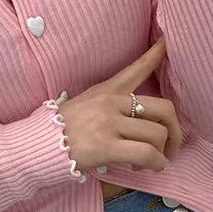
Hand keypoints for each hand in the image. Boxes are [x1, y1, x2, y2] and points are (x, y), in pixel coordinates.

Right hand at [58, 39, 183, 172]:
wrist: (37, 145)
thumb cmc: (60, 129)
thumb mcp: (84, 104)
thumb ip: (110, 106)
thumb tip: (136, 120)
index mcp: (106, 91)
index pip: (136, 69)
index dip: (155, 55)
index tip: (167, 42)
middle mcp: (111, 103)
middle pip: (163, 109)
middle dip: (174, 131)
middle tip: (170, 146)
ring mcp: (109, 124)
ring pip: (157, 134)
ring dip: (162, 153)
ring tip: (150, 162)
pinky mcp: (107, 146)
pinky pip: (146, 154)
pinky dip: (155, 164)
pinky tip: (148, 169)